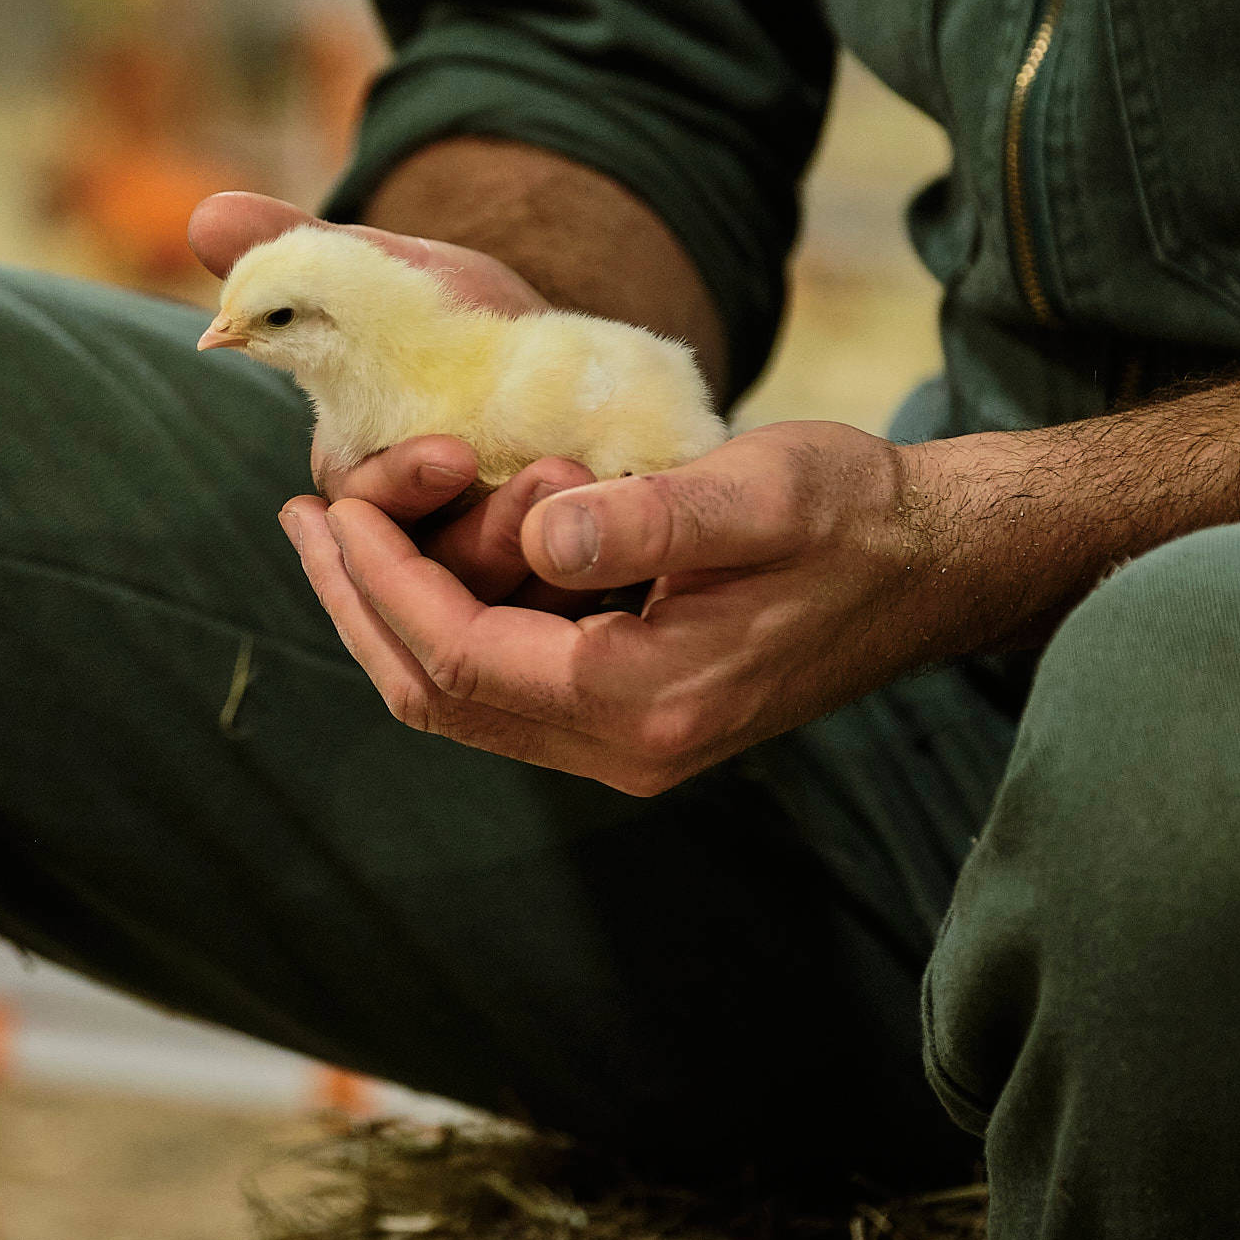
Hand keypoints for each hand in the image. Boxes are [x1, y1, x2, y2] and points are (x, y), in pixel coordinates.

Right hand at [190, 191, 599, 610]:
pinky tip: (638, 537)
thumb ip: (307, 256)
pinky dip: (603, 576)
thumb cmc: (457, 316)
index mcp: (359, 484)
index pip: (361, 510)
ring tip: (594, 480)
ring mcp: (493, 578)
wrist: (558, 351)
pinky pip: (578, 609)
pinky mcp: (563, 591)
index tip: (453, 452)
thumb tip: (208, 216)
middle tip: (554, 472)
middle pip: (438, 573)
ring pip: (509, 600)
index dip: (400, 487)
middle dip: (492, 531)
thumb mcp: (390, 274)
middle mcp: (416, 547)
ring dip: (551, 551)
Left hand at [277, 421, 995, 795]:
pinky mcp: (634, 710)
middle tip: (305, 517)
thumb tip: (543, 531)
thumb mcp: (757, 494)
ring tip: (350, 516)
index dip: (382, 581)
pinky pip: (506, 677)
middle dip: (361, 603)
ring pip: (464, 692)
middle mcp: (626, 745)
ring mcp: (629, 738)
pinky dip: (452, 611)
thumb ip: (648, 519)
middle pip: (441, 693)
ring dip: (397, 607)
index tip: (331, 502)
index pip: (461, 657)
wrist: (934, 564)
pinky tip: (433, 543)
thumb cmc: (854, 516)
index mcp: (647, 699)